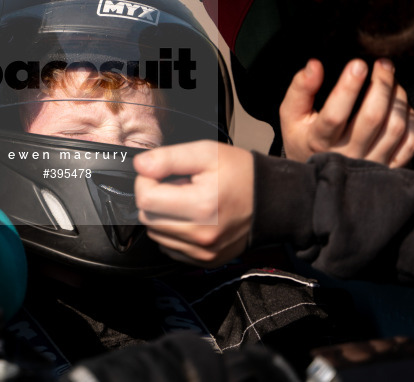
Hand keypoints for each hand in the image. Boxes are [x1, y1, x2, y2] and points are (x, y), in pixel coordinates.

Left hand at [133, 140, 253, 266]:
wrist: (273, 200)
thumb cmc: (241, 174)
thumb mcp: (206, 153)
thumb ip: (168, 158)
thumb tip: (140, 166)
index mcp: (202, 206)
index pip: (145, 199)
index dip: (146, 181)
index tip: (159, 173)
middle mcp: (202, 235)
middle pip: (147, 218)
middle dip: (153, 198)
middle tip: (176, 185)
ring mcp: (204, 252)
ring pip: (156, 235)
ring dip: (162, 215)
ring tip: (186, 200)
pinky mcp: (205, 260)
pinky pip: (170, 248)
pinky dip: (172, 232)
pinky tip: (190, 217)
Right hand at [279, 58, 413, 166]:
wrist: (317, 176)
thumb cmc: (304, 138)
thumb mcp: (292, 115)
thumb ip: (301, 89)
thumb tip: (315, 65)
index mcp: (319, 141)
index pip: (335, 114)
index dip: (348, 88)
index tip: (357, 64)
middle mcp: (346, 155)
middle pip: (372, 117)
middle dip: (381, 85)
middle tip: (383, 64)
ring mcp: (370, 163)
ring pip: (395, 128)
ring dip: (398, 98)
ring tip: (392, 81)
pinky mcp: (388, 167)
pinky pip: (410, 143)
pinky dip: (411, 120)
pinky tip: (401, 106)